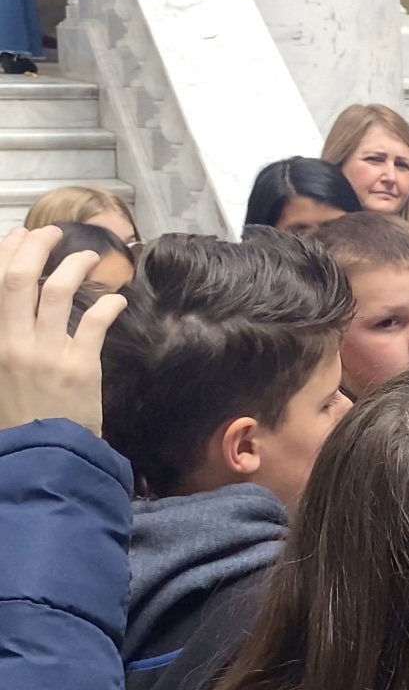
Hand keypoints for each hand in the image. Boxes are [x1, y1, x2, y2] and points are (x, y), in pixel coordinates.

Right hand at [0, 227, 126, 435]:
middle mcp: (13, 342)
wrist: (40, 457)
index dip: (5, 254)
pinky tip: (117, 299)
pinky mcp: (80, 366)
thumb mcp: (1, 376)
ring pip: (57, 292)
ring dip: (74, 267)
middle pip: (19, 279)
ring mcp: (46, 352)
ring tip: (88, 257)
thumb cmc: (18, 420)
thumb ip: (8, 340)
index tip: (17, 237)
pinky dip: (107, 305)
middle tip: (50, 232)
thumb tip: (18, 313)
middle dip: (35, 247)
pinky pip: (94, 323)